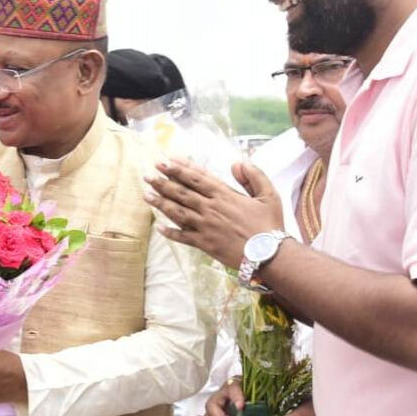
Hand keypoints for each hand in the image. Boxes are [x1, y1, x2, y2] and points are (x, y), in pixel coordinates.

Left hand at [144, 159, 284, 267]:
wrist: (269, 254)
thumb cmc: (270, 224)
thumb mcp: (269, 194)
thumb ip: (254, 175)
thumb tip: (237, 163)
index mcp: (225, 195)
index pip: (197, 178)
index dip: (179, 169)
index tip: (165, 161)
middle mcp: (211, 208)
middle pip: (182, 193)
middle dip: (163, 182)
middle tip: (147, 175)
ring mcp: (205, 226)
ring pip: (178, 212)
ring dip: (160, 203)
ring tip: (146, 195)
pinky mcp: (204, 244)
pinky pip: (183, 237)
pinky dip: (170, 233)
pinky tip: (158, 228)